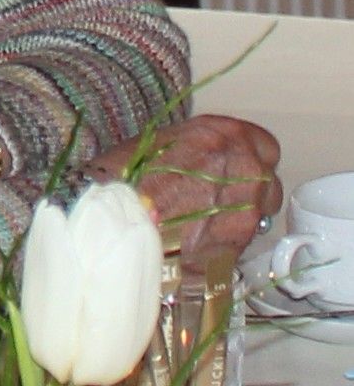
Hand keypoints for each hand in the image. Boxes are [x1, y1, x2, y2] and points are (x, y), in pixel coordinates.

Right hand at [92, 113, 281, 265]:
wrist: (119, 227)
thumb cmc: (124, 178)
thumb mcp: (156, 141)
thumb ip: (194, 146)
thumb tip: (203, 156)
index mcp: (223, 137)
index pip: (263, 143)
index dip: (247, 153)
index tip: (232, 161)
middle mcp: (245, 172)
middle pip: (266, 179)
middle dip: (247, 184)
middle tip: (217, 190)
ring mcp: (248, 213)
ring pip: (260, 211)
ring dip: (240, 211)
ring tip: (207, 216)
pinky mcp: (241, 248)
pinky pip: (245, 237)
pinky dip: (228, 236)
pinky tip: (201, 236)